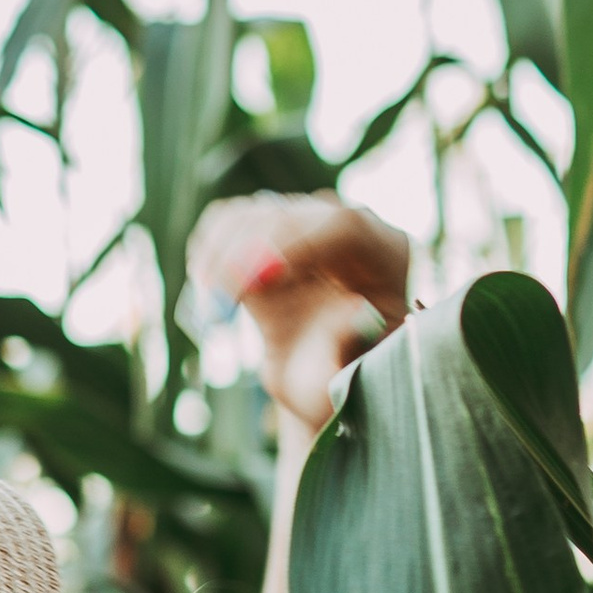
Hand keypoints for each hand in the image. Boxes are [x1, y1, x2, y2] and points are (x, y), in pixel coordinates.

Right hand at [196, 192, 409, 437]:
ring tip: (212, 308)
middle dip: (246, 257)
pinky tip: (207, 286)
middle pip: (291, 216)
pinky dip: (210, 247)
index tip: (253, 286)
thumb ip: (353, 347)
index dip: (294, 247)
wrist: (324, 374)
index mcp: (384, 253)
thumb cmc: (345, 379)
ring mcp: (305, 220)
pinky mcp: (270, 226)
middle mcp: (347, 226)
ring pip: (253, 214)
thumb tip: (356, 312)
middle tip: (216, 305)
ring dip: (220, 256)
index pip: (342, 228)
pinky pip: (231, 219)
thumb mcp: (352, 376)